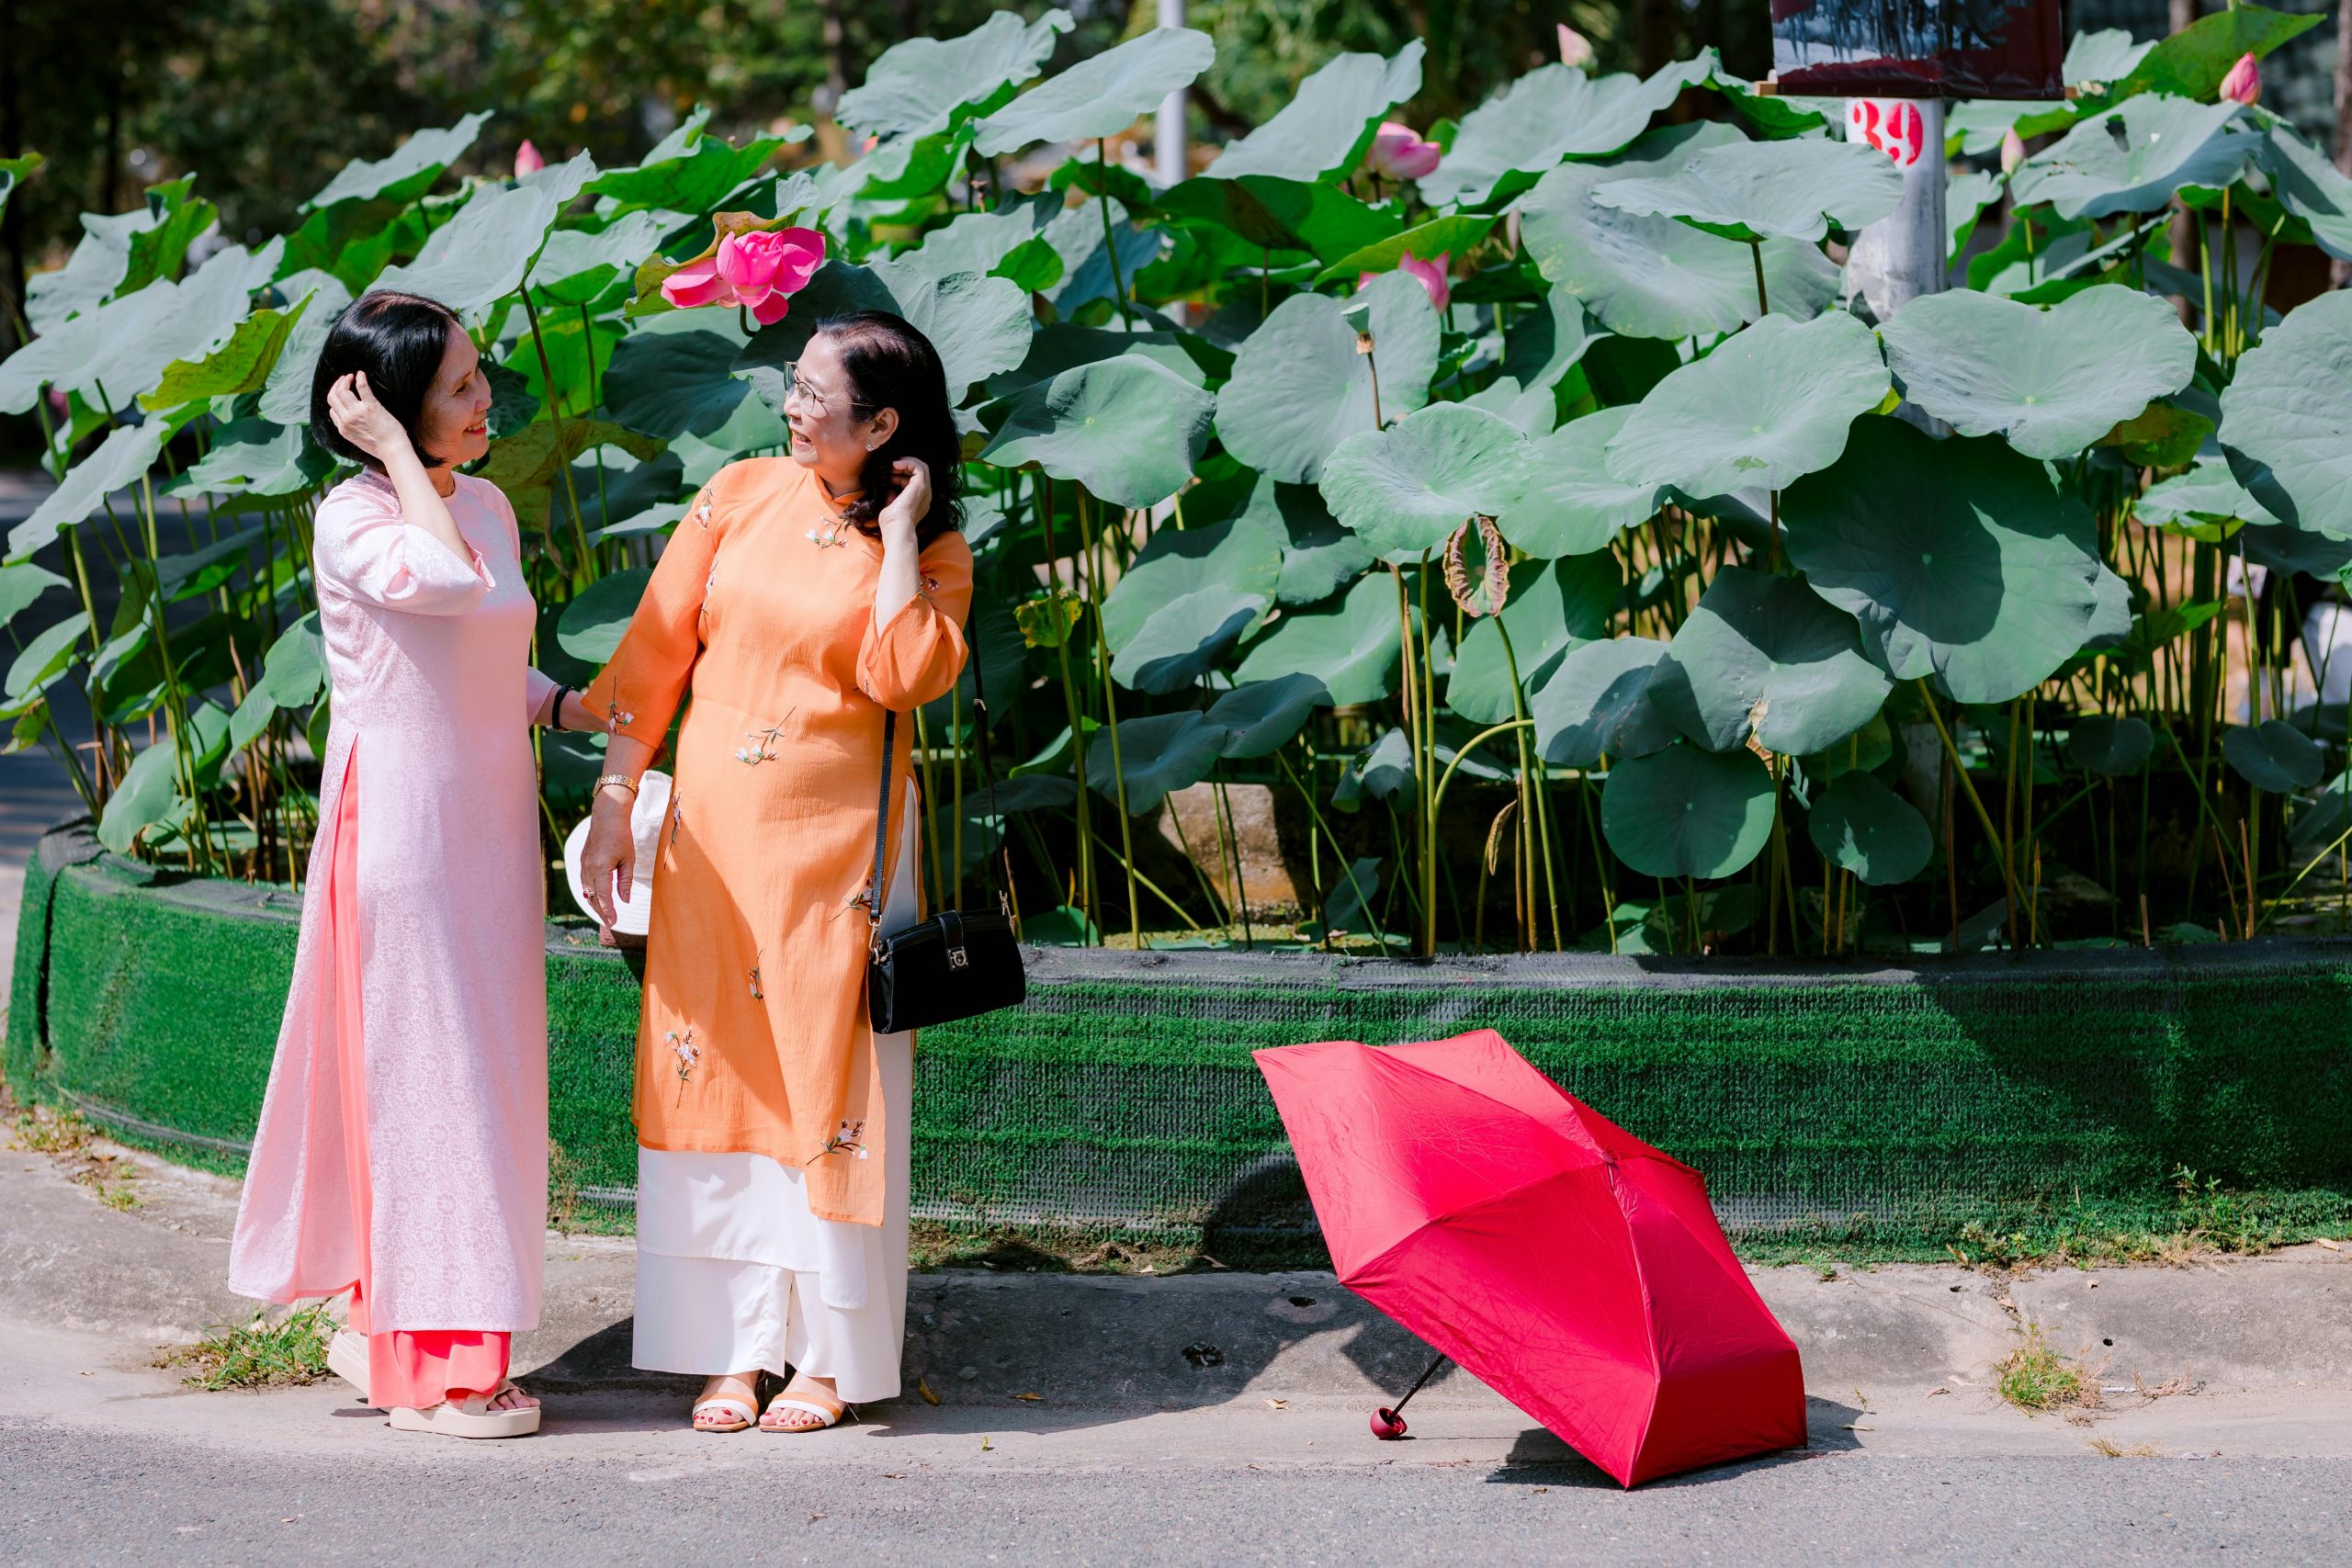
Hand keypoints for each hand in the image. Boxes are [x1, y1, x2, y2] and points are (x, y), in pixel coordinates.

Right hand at [325, 372, 415, 467]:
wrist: (393, 450)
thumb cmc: (380, 446)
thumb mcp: (357, 440)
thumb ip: (350, 428)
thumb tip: (346, 418)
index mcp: (343, 428)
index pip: (332, 409)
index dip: (335, 398)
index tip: (342, 392)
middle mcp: (346, 419)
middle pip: (333, 397)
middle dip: (337, 385)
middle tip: (344, 379)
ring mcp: (357, 412)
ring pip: (343, 391)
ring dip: (345, 380)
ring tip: (352, 377)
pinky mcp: (371, 407)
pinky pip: (362, 388)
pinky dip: (360, 378)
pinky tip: (360, 374)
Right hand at [577, 787, 637, 941]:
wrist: (607, 817)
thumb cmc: (621, 836)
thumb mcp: (628, 859)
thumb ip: (625, 881)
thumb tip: (625, 900)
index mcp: (600, 868)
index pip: (603, 896)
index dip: (608, 911)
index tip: (614, 922)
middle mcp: (588, 869)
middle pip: (592, 897)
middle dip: (601, 911)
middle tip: (611, 923)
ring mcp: (583, 865)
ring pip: (586, 891)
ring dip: (595, 903)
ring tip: (605, 914)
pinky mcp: (583, 862)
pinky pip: (585, 882)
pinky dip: (590, 893)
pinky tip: (597, 898)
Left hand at [876, 456, 929, 537]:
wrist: (897, 529)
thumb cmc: (892, 524)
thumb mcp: (891, 507)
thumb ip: (892, 498)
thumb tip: (890, 490)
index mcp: (920, 501)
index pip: (915, 481)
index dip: (902, 475)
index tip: (890, 476)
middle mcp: (925, 495)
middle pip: (920, 472)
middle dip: (905, 466)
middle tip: (892, 466)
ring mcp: (925, 490)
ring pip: (921, 467)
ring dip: (906, 463)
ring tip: (892, 465)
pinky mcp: (921, 486)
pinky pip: (918, 467)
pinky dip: (907, 462)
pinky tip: (895, 465)